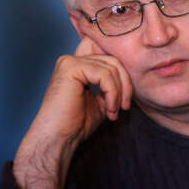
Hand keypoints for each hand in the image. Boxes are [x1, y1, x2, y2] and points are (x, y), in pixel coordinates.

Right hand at [13, 37, 131, 188]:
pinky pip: (105, 75)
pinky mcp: (71, 68)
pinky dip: (112, 93)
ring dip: (119, 91)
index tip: (125, 93)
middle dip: (125, 82)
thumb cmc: (77, 124)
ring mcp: (69, 62)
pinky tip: (109, 110)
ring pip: (112, 66)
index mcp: (77, 65)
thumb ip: (111, 85)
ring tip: (115, 111)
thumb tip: (129, 77)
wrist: (59, 139)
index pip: (104, 50)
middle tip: (125, 105)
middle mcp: (71, 60)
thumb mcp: (102, 101)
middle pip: (113, 58)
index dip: (120, 65)